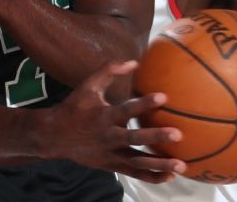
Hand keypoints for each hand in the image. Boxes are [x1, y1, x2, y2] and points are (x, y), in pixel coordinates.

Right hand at [40, 61, 186, 183]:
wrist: (55, 137)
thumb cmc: (74, 108)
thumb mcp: (87, 87)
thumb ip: (108, 71)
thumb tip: (133, 61)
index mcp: (103, 116)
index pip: (126, 109)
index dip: (144, 103)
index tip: (163, 97)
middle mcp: (108, 136)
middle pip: (134, 138)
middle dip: (156, 137)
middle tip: (178, 134)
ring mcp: (110, 154)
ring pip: (137, 161)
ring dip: (159, 163)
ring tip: (182, 164)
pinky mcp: (111, 165)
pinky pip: (134, 173)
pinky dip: (151, 176)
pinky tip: (170, 175)